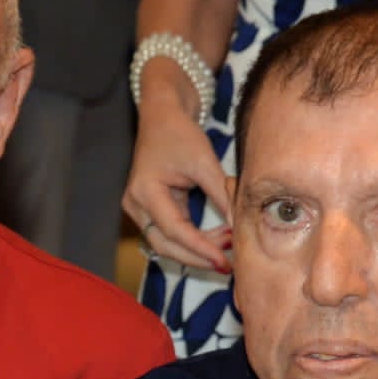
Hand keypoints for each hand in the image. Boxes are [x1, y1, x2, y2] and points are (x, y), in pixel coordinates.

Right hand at [122, 94, 231, 272]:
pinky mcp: (151, 209)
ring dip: (197, 249)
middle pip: (165, 245)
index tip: (224, 259)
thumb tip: (241, 226)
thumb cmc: (179, 133)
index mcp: (145, 191)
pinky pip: (171, 233)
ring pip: (168, 243)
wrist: (162, 115)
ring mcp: (141, 209)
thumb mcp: (204, 162)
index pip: (174, 230)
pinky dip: (194, 238)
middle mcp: (136, 205)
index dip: (200, 248)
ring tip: (227, 246)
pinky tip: (217, 237)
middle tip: (228, 263)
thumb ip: (222, 195)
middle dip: (197, 256)